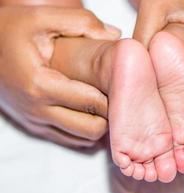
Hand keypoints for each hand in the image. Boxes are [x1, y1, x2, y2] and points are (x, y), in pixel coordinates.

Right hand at [0, 6, 118, 147]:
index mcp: (40, 85)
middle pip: (90, 128)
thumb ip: (81, 22)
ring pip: (81, 139)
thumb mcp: (43, 18)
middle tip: (118, 97)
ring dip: (98, 124)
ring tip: (105, 104)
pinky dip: (83, 130)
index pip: (91, 102)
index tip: (127, 86)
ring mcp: (35, 121)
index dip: (115, 96)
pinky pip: (67, 139)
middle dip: (109, 115)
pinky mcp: (34, 126)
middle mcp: (37, 109)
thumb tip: (114, 35)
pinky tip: (89, 111)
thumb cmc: (11, 31)